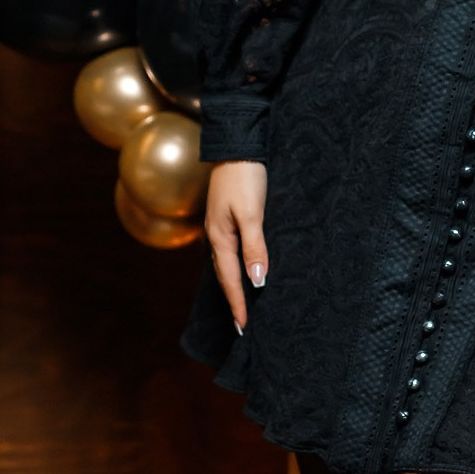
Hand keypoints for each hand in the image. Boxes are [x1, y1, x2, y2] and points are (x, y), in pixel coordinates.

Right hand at [205, 160, 268, 331]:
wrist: (237, 146)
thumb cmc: (245, 178)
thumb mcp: (252, 213)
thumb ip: (255, 246)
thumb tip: (257, 280)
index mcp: (220, 238)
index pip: (230, 280)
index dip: (238, 304)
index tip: (244, 327)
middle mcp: (217, 236)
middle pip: (224, 276)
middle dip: (233, 301)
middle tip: (241, 325)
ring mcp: (220, 227)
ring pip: (225, 264)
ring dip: (233, 286)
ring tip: (241, 305)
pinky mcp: (227, 218)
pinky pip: (229, 251)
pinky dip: (234, 267)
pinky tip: (241, 270)